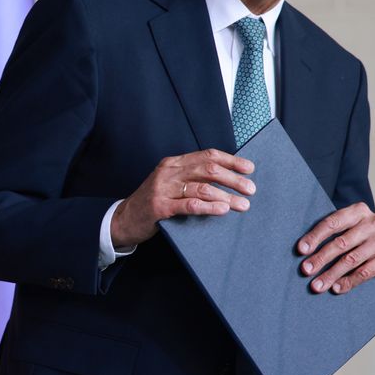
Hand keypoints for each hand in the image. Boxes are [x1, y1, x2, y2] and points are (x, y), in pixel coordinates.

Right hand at [111, 149, 255, 247]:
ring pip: (202, 188)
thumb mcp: (170, 183)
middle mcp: (169, 172)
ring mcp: (163, 189)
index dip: (230, 160)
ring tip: (242, 204)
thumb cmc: (153, 202)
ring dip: (226, 196)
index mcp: (174, 163)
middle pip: (208, 170)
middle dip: (233, 179)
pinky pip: (189, 205)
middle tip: (251, 189)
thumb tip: (226, 179)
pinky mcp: (160, 207)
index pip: (207, 155)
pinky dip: (209, 207)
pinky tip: (222, 210)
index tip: (249, 168)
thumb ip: (191, 178)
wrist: (123, 219)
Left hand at [297, 202, 374, 293]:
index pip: (333, 222)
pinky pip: (365, 272)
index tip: (301, 250)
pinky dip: (348, 281)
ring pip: (352, 260)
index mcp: (358, 210)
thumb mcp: (346, 227)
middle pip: (342, 243)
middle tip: (306, 270)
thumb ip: (329, 232)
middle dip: (321, 258)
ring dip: (332, 274)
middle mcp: (373, 223)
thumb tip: (303, 249)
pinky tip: (336, 288)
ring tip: (317, 285)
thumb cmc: (356, 234)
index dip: (316, 236)